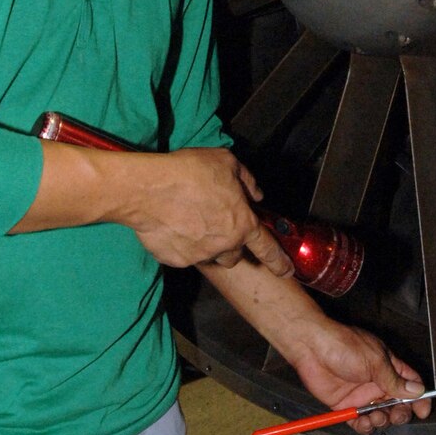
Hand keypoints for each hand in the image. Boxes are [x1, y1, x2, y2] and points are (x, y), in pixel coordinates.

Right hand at [122, 148, 291, 274]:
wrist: (149, 188)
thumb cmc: (189, 173)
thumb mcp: (226, 163)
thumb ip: (247, 180)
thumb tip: (255, 193)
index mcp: (242, 223)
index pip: (268, 248)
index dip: (279, 261)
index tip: (286, 271)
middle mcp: (224, 244)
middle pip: (234, 255)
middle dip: (229, 243)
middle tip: (215, 223)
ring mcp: (199, 255)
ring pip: (210, 257)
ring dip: (208, 246)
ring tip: (192, 222)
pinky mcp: (176, 260)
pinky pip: (184, 255)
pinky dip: (182, 244)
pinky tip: (173, 224)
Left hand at [286, 320, 429, 434]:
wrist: (311, 347)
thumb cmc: (344, 346)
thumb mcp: (375, 361)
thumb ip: (395, 380)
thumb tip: (417, 391)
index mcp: (388, 367)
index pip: (410, 384)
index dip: (419, 398)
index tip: (423, 411)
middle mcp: (377, 382)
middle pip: (397, 404)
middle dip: (400, 413)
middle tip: (395, 415)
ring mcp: (361, 395)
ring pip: (379, 415)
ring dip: (381, 420)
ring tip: (375, 417)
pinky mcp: (345, 405)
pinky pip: (359, 421)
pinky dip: (364, 426)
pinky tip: (363, 422)